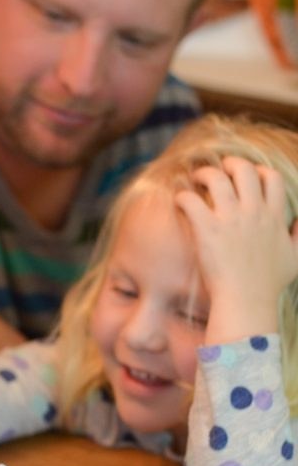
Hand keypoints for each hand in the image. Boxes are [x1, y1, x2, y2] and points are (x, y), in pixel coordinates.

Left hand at [175, 156, 297, 342]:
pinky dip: (183, 196)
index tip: (249, 175)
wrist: (247, 302)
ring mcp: (230, 219)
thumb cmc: (268, 286)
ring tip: (196, 178)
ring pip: (217, 178)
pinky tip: (179, 200)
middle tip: (220, 168)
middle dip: (231, 163)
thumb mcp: (294, 259)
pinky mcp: (207, 229)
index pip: (271, 178)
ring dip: (204, 173)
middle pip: (245, 170)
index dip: (259, 170)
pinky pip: (191, 200)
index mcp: (274, 218)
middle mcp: (254, 213)